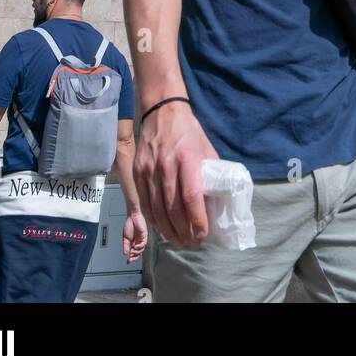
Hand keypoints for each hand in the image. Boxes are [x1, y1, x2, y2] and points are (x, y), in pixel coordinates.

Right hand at [122, 209, 147, 263]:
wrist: (132, 216)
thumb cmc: (129, 224)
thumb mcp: (125, 238)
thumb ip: (125, 246)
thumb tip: (125, 253)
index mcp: (134, 242)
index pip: (134, 252)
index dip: (131, 258)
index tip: (128, 262)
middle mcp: (138, 241)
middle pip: (138, 252)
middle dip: (134, 257)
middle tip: (130, 260)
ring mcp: (142, 238)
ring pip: (141, 249)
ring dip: (136, 252)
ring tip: (131, 252)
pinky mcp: (144, 235)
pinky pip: (143, 243)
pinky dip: (139, 246)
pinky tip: (136, 247)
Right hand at [134, 104, 218, 249]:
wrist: (163, 112)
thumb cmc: (188, 131)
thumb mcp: (206, 148)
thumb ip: (210, 173)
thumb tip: (218, 198)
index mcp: (187, 158)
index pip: (191, 197)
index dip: (197, 220)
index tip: (203, 234)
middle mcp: (166, 165)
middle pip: (173, 208)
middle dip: (183, 231)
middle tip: (192, 243)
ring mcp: (149, 169)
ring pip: (157, 209)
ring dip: (168, 230)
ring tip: (178, 241)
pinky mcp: (137, 171)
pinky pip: (144, 202)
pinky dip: (153, 219)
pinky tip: (161, 228)